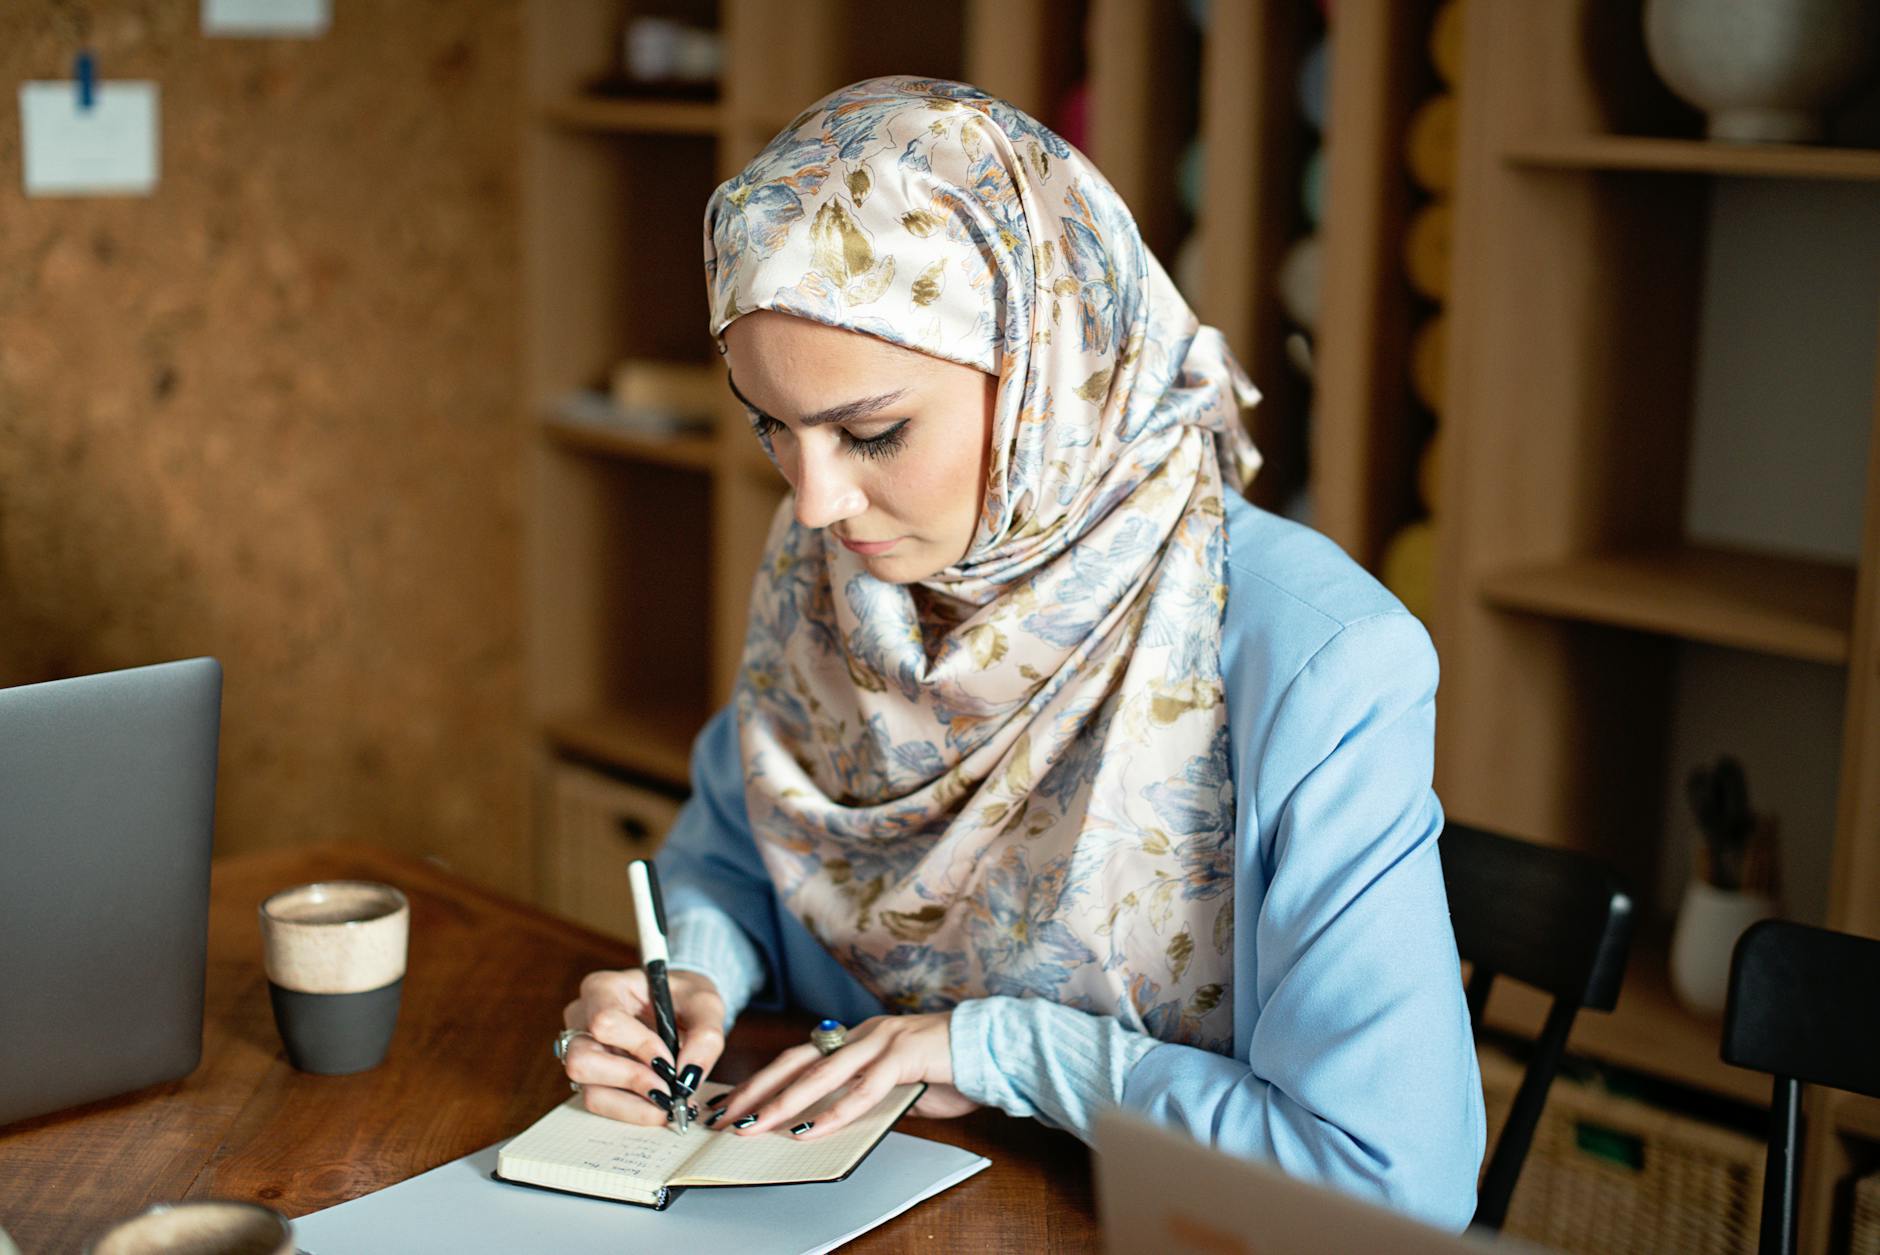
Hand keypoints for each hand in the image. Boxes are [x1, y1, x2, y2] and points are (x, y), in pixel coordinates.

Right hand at [561, 968, 725, 1126]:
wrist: (679, 1007)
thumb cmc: (686, 998)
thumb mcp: (705, 1005)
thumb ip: (705, 1036)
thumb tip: (688, 1078)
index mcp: (604, 988)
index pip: (605, 1021)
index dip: (638, 1046)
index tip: (669, 1062)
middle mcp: (582, 1019)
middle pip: (583, 1061)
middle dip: (630, 1081)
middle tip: (667, 1090)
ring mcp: (580, 1050)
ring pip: (589, 1091)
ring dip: (632, 1104)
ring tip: (666, 1102)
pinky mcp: (590, 1077)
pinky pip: (600, 1104)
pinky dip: (631, 1112)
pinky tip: (657, 1106)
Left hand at [713, 1012, 979, 1139]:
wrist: (994, 1049)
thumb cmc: (950, 1069)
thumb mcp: (899, 1086)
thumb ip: (869, 1095)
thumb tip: (840, 1116)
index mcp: (860, 1038)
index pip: (801, 1058)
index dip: (765, 1080)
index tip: (735, 1103)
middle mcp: (864, 1034)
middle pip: (797, 1061)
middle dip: (758, 1090)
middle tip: (727, 1115)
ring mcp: (882, 1041)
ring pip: (821, 1074)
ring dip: (783, 1102)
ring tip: (756, 1125)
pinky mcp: (903, 1055)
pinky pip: (861, 1090)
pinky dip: (833, 1112)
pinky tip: (809, 1130)